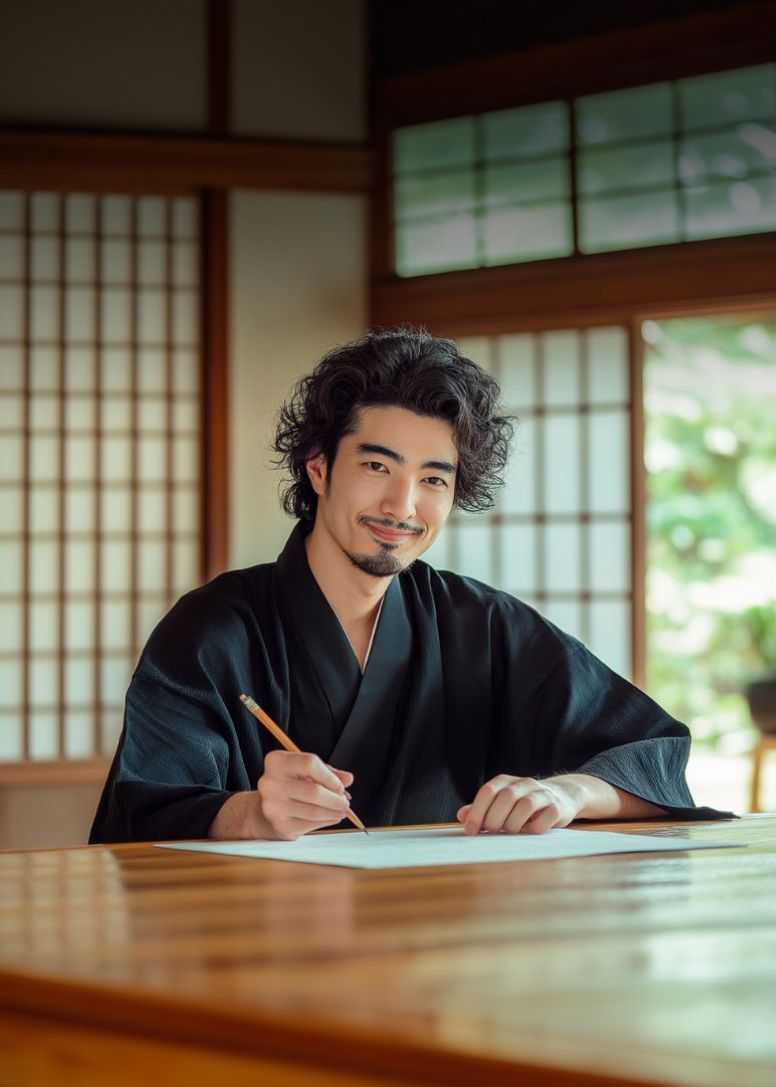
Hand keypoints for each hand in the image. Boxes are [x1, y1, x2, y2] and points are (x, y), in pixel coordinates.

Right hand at [257, 750, 353, 839]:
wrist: (262, 809)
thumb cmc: (289, 785)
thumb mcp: (304, 771)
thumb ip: (327, 772)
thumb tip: (348, 779)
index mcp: (276, 761)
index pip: (310, 764)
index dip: (330, 776)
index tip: (340, 786)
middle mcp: (270, 783)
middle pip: (314, 791)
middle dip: (335, 799)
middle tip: (346, 803)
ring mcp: (273, 805)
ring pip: (314, 811)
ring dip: (333, 812)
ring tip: (341, 811)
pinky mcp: (279, 824)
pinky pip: (310, 824)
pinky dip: (325, 821)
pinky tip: (331, 817)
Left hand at [457, 775, 582, 835]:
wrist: (562, 796)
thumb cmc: (524, 803)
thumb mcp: (502, 802)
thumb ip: (482, 809)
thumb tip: (462, 816)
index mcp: (507, 782)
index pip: (488, 791)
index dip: (477, 811)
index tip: (471, 830)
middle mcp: (525, 784)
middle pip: (506, 797)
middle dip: (495, 818)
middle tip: (492, 832)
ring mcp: (543, 794)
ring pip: (526, 805)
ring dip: (513, 823)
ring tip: (510, 832)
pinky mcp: (557, 807)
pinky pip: (545, 819)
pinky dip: (534, 829)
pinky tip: (528, 832)